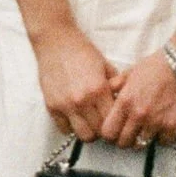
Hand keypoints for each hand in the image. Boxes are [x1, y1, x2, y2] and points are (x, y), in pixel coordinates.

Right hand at [33, 24, 119, 140]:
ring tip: (90, 121)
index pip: (113, 120)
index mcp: (99, 89)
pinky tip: (75, 116)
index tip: (116, 119)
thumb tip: (124, 104)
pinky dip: (72, 126)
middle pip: (99, 132)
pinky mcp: (52, 106)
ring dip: (89, 130)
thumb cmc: (82, 51)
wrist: (56, 41)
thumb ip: (115, 86)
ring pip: (83, 135)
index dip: (117, 122)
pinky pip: (65, 129)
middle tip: (103, 121)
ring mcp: (65, 105)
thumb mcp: (105, 65)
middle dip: (104, 129)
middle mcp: (82, 100)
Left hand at [102, 50, 175, 151]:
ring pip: (141, 145)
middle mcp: (138, 114)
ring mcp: (156, 121)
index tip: (115, 130)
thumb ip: (115, 86)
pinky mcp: (173, 125)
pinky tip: (162, 126)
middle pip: (123, 143)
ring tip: (146, 128)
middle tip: (130, 132)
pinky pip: (163, 141)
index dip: (110, 133)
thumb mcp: (129, 72)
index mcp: (125, 101)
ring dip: (142, 138)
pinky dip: (162, 137)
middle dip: (124, 139)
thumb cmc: (156, 66)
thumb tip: (106, 95)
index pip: (108, 132)